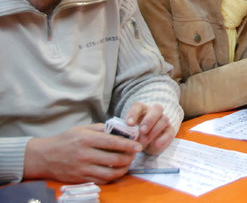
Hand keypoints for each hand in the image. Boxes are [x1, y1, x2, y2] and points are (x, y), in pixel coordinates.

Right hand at [23, 124, 141, 183]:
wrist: (44, 156)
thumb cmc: (66, 140)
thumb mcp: (83, 129)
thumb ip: (101, 129)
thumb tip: (121, 130)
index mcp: (86, 139)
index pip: (112, 142)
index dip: (128, 145)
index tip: (138, 146)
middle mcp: (85, 154)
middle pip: (114, 159)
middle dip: (128, 158)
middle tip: (134, 155)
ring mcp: (82, 168)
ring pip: (109, 173)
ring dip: (123, 169)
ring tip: (128, 163)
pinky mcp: (80, 179)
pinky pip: (101, 181)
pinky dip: (112, 177)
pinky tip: (117, 171)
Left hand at [125, 103, 174, 153]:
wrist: (148, 143)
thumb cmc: (136, 135)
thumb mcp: (130, 133)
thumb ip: (128, 133)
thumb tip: (123, 137)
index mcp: (143, 110)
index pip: (139, 106)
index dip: (133, 113)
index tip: (128, 124)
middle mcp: (155, 113)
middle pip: (157, 109)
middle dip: (149, 120)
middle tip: (141, 131)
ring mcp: (164, 121)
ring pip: (164, 119)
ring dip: (154, 130)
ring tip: (144, 140)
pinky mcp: (170, 131)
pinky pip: (170, 132)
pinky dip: (164, 138)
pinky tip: (157, 144)